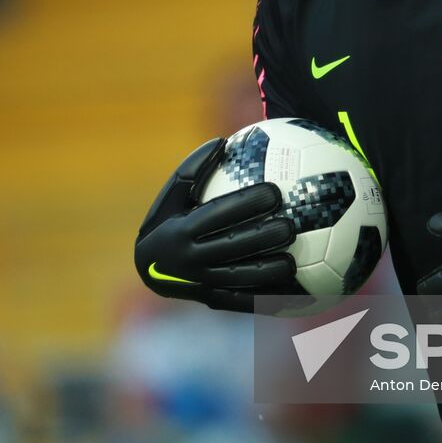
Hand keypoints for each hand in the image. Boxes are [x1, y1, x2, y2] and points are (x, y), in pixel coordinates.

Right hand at [134, 138, 295, 312]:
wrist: (147, 270)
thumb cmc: (165, 221)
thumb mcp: (170, 195)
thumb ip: (192, 169)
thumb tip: (222, 141)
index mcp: (181, 230)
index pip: (218, 214)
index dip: (246, 203)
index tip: (275, 191)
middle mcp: (190, 258)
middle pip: (232, 247)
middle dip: (263, 237)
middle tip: (291, 226)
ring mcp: (201, 282)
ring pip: (239, 278)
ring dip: (268, 272)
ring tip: (293, 262)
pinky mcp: (211, 299)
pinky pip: (242, 301)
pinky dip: (267, 300)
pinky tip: (293, 295)